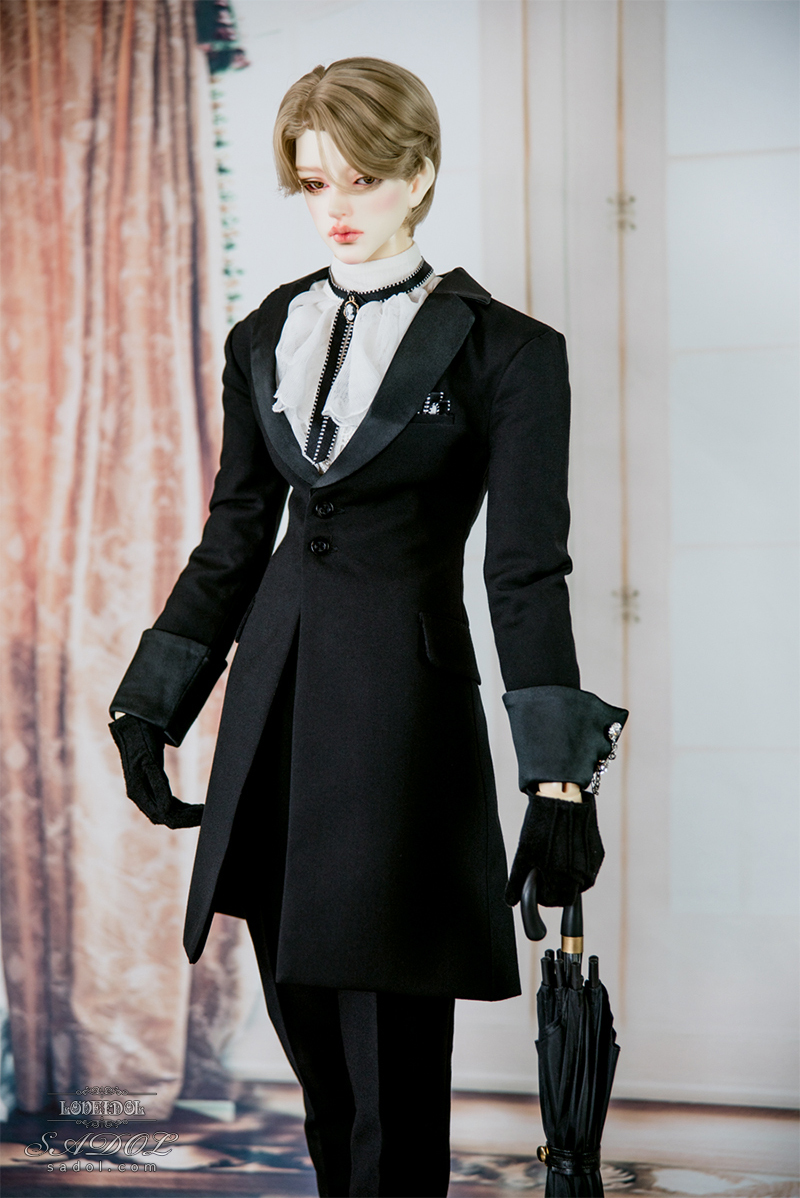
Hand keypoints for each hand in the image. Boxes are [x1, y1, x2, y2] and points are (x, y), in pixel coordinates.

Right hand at [109, 715, 203, 828]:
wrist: (131, 729)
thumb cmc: (141, 741)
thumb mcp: (150, 760)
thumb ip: (158, 785)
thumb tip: (167, 809)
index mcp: (137, 792)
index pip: (163, 815)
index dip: (184, 818)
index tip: (203, 813)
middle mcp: (139, 797)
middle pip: (166, 818)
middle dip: (187, 818)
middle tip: (207, 813)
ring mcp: (143, 794)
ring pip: (166, 813)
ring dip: (185, 815)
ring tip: (203, 811)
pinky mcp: (149, 788)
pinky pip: (165, 805)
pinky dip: (180, 808)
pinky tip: (192, 807)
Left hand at [505, 788, 603, 907]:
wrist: (562, 799)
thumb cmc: (541, 826)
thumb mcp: (523, 854)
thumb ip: (517, 881)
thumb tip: (510, 901)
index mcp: (561, 878)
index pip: (553, 901)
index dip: (542, 893)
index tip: (538, 881)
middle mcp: (580, 875)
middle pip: (567, 894)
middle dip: (555, 888)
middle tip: (545, 871)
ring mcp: (592, 865)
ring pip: (579, 883)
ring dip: (568, 877)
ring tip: (555, 857)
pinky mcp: (599, 854)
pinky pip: (589, 869)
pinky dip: (578, 866)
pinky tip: (567, 849)